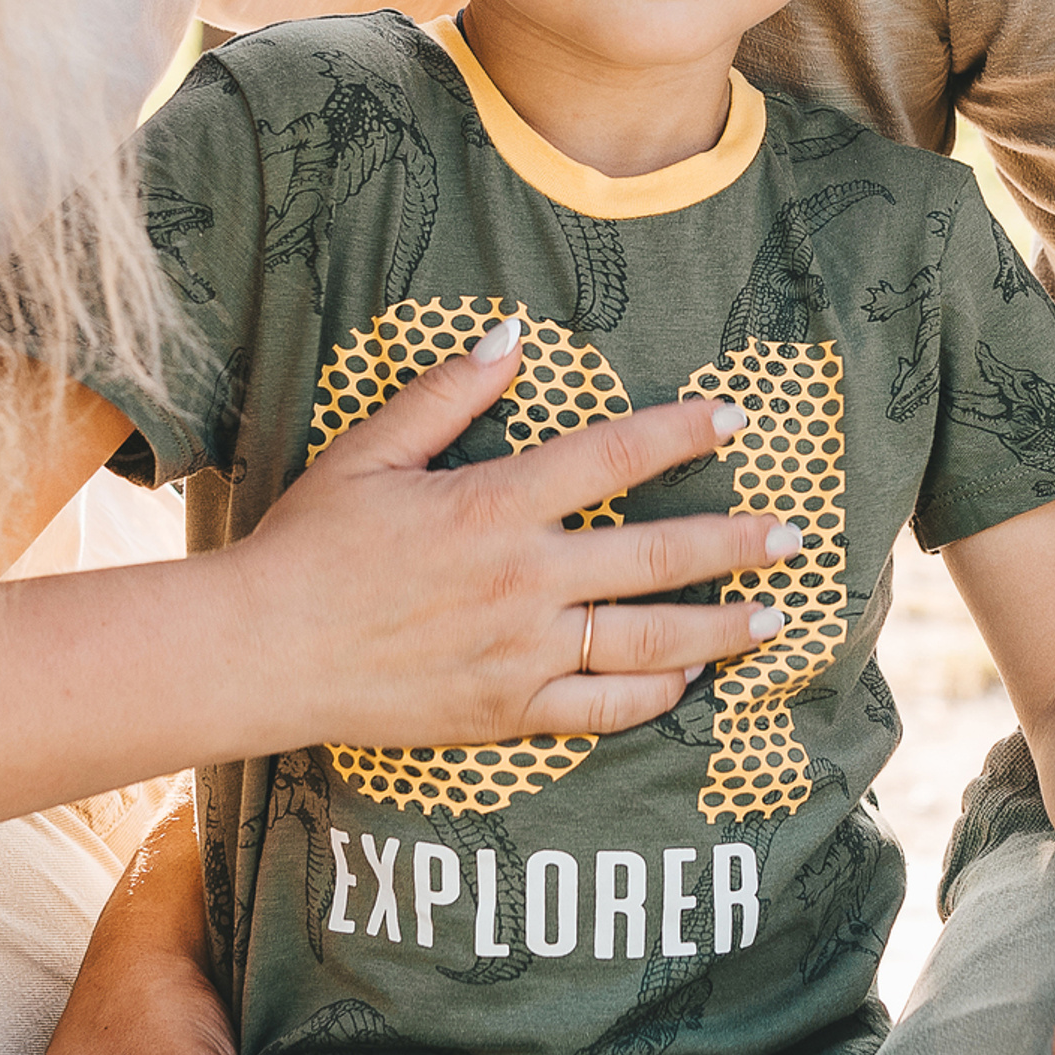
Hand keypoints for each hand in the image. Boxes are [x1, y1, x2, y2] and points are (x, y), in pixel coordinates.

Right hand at [224, 315, 791, 757]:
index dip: (682, 434)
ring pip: (647, 642)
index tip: (737, 418)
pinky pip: (601, 711)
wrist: (261, 653)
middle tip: (793, 536)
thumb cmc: (309, 545)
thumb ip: (447, 394)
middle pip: (656, 557)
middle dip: (735, 544)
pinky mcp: (505, 714)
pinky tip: (688, 683)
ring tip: (774, 616)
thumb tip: (512, 340)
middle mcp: (523, 582)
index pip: (612, 458)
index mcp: (493, 506)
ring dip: (720, 628)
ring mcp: (520, 655)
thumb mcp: (369, 452)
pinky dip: (653, 697)